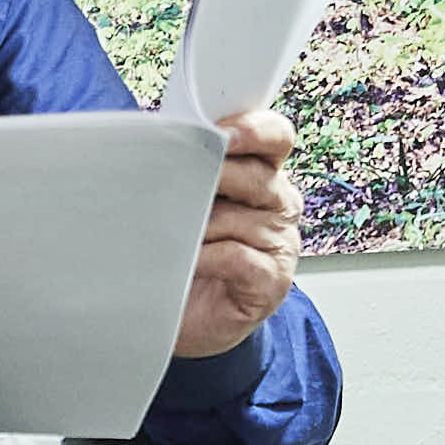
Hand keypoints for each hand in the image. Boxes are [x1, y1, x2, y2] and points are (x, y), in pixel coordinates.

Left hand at [175, 107, 302, 357]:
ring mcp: (281, 244)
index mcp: (263, 174)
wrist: (181, 314)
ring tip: (172, 237)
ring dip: (200, 227)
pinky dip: (206, 257)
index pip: (275, 137)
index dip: (252, 130)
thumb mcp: (186, 202)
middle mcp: (279, 205)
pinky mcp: (272, 281)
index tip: (218, 132)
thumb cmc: (184, 252)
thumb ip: (189, 169)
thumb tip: (163, 141)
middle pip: (258, 176)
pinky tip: (186, 264)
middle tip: (179, 183)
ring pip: (241, 219)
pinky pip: (237, 257)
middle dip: (215, 177)